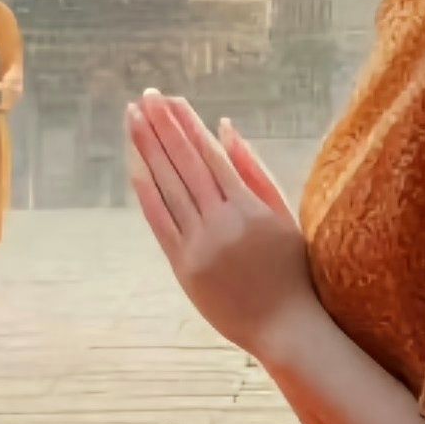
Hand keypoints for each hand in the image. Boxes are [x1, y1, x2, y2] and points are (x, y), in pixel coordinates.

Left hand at [126, 92, 315, 360]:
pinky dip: (146, 191)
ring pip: (168, 187)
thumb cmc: (290, 269)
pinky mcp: (184, 267)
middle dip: (163, 126)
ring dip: (148, 149)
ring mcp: (200, 246)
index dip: (187, 125)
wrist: (284, 327)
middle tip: (145, 96)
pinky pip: (160, 221)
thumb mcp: (283, 216)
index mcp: (250, 208)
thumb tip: (225, 127)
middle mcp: (222, 223)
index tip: (170, 99)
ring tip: (134, 118)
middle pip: (184, 165)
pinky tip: (134, 165)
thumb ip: (254, 170)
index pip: (209, 155)